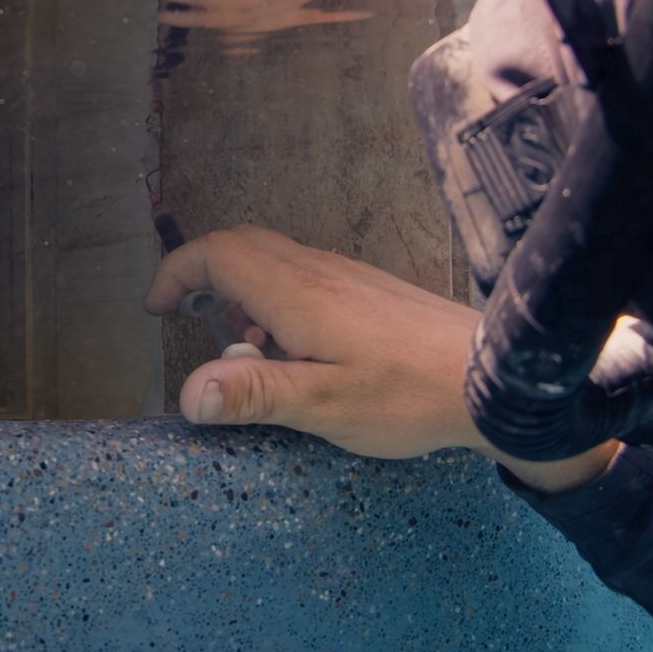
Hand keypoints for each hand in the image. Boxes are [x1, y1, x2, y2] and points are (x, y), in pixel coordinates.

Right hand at [145, 224, 616, 491]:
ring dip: (240, 290)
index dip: (177, 272)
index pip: (217, 253)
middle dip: (201, 273)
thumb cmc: (411, 395)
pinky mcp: (370, 292)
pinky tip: (296, 350)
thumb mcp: (325, 405)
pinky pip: (305, 277)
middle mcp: (319, 272)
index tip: (157, 309)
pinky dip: (276, 300)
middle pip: (242, 246)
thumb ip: (254, 393)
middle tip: (182, 316)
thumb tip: (187, 393)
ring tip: (241, 346)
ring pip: (275, 260)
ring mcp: (348, 277)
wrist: (495, 379)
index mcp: (297, 293)